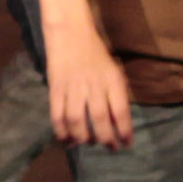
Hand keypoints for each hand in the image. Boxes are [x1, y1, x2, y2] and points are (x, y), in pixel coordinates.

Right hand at [43, 20, 133, 148]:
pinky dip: (62, 131)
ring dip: (84, 137)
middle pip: (99, 119)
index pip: (120, 111)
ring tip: (88, 142)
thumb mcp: (113, 71)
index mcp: (112, 80)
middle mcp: (93, 85)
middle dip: (106, 138)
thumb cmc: (96, 53)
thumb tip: (116, 123)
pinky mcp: (55, 89)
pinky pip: (58, 116)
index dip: (124, 131)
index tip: (127, 144)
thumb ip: (115, 94)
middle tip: (110, 147)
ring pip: (77, 121)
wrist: (70, 34)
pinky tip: (67, 140)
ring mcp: (72, 88)